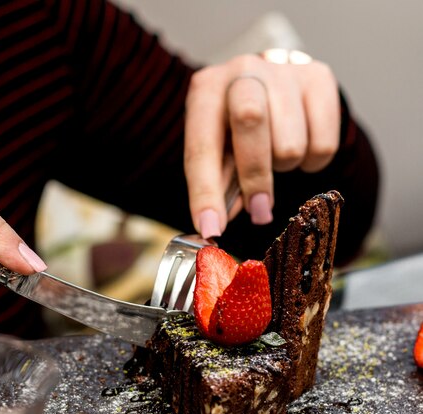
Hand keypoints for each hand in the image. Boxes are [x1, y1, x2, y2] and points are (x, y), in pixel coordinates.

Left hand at [183, 52, 340, 237]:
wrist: (275, 87)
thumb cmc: (238, 130)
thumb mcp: (218, 152)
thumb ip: (217, 185)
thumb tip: (215, 225)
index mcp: (206, 91)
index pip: (202, 146)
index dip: (206, 193)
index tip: (212, 229)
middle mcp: (242, 71)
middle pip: (251, 119)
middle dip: (255, 176)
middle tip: (259, 211)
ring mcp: (283, 71)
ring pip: (291, 144)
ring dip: (285, 166)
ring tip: (277, 157)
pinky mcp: (320, 78)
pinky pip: (323, 145)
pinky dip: (312, 161)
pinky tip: (301, 146)